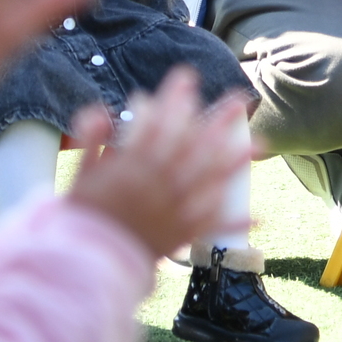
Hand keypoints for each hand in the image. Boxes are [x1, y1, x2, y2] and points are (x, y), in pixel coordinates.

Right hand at [65, 68, 256, 261]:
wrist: (84, 265)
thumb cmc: (81, 218)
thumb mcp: (80, 175)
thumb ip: (90, 141)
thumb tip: (99, 107)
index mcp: (134, 168)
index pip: (159, 125)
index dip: (174, 99)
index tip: (187, 76)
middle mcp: (160, 185)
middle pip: (195, 147)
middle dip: (218, 121)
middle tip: (238, 98)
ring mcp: (173, 210)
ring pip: (210, 181)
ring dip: (237, 162)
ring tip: (261, 146)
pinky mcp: (180, 236)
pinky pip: (210, 228)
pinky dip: (234, 224)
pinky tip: (259, 217)